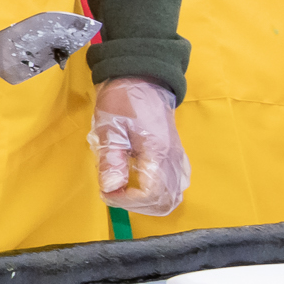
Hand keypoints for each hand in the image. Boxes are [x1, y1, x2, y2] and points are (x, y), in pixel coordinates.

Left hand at [88, 77, 188, 215]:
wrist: (142, 78)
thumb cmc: (123, 99)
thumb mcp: (109, 127)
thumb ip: (111, 159)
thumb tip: (111, 188)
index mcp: (157, 152)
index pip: (150, 194)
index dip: (125, 200)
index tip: (106, 191)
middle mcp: (173, 159)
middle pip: (166, 201)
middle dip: (136, 205)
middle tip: (114, 192)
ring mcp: (177, 157)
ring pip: (174, 196)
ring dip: (149, 201)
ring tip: (125, 189)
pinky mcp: (176, 155)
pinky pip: (176, 183)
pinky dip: (159, 192)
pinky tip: (139, 181)